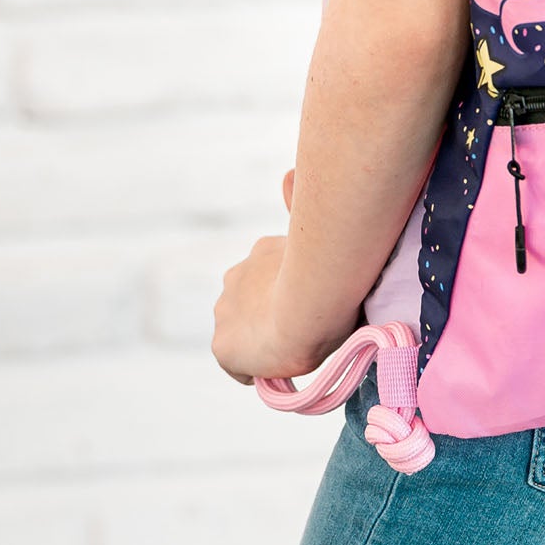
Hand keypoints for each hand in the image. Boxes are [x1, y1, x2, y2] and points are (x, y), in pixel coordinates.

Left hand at [210, 168, 307, 386]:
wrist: (305, 304)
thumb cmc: (322, 268)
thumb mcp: (312, 230)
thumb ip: (300, 206)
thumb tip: (291, 172)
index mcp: (257, 257)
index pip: (266, 281)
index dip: (285, 294)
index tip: (304, 305)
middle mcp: (233, 281)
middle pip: (249, 306)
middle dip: (268, 316)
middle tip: (300, 330)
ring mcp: (225, 313)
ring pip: (242, 333)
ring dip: (260, 340)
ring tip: (289, 350)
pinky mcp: (223, 346)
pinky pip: (238, 366)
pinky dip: (254, 369)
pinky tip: (277, 372)